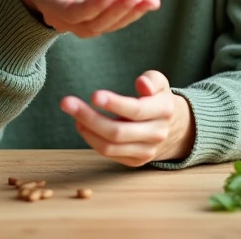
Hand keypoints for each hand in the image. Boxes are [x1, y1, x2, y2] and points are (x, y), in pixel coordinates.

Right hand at [13, 0, 159, 38]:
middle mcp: (66, 20)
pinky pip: (117, 17)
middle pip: (95, 24)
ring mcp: (83, 23)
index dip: (95, 5)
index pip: (73, 12)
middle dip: (120, 9)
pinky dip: (135, 7)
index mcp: (51, 3)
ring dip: (133, 11)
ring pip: (110, 24)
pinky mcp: (99, 18)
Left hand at [61, 70, 194, 166]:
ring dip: (87, 130)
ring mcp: (146, 151)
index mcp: (163, 111)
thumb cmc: (158, 99)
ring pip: (110, 146)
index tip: (93, 95)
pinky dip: (92, 140)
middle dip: (89, 117)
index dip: (115, 104)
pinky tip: (82, 126)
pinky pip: (109, 153)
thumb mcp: (160, 83)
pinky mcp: (136, 161)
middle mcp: (156, 134)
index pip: (136, 110)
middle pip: (118, 131)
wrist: (174, 128)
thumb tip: (142, 83)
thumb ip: (152, 79)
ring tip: (73, 114)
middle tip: (67, 103)